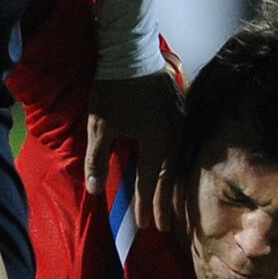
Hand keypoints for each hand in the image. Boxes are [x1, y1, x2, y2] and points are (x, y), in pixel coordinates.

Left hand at [85, 70, 182, 232]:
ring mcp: (180, 126)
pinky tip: (177, 175)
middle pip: (169, 179)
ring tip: (175, 209)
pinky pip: (183, 149)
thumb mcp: (100, 126)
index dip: (146, 206)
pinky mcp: (181, 115)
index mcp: (155, 144)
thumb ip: (98, 160)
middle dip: (165, 205)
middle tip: (164, 227)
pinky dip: (179, 168)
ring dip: (175, 189)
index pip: (150, 183)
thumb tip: (95, 191)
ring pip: (179, 165)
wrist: (132, 51)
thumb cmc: (113, 89)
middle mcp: (173, 138)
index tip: (144, 226)